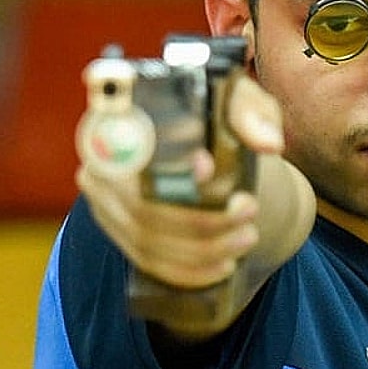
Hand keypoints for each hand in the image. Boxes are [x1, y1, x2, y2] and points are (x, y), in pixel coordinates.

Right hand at [76, 74, 284, 289]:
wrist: (198, 136)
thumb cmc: (213, 110)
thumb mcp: (234, 98)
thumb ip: (250, 111)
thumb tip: (268, 143)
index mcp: (116, 118)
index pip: (127, 148)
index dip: (160, 164)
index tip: (211, 167)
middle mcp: (99, 160)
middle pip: (140, 205)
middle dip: (201, 219)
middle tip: (248, 211)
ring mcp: (102, 200)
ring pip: (146, 240)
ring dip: (202, 249)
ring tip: (246, 238)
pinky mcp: (116, 229)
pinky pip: (146, 261)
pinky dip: (187, 270)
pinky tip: (221, 265)